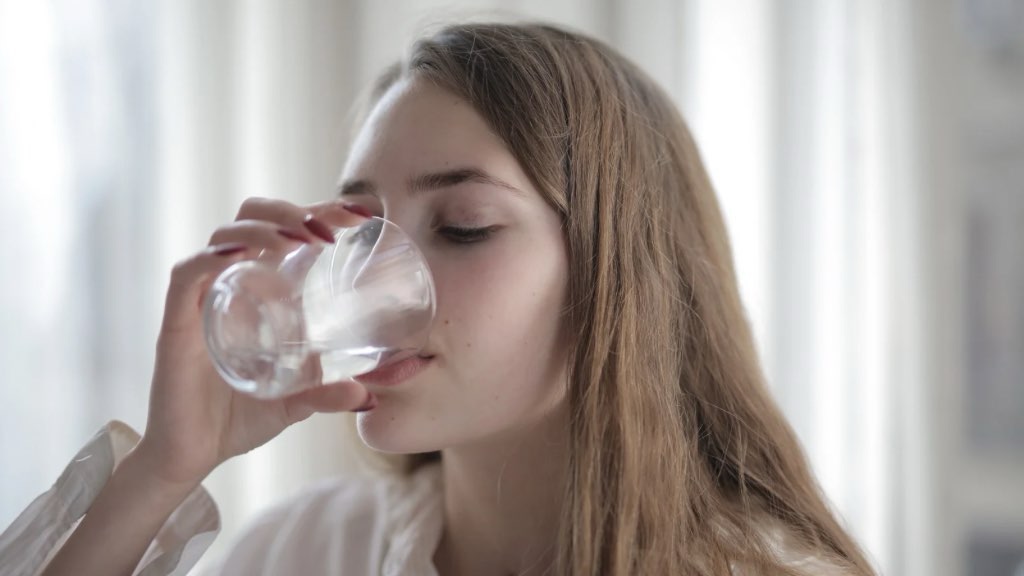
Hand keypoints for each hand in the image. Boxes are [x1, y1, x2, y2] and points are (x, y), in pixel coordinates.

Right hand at [135, 198, 373, 488]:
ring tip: (299, 240)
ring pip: (224, 236)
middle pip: (252, 217)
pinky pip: (188, 274)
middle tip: (330, 230)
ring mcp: (202, 299)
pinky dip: (213, 257)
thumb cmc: (239, 419)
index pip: (285, 230)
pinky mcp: (176, 322)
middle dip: (291, 210)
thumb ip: (328, 394)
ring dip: (264, 228)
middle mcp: (230, 284)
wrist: (192, 456)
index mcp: (259, 290)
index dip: (319, 211)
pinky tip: (242, 255)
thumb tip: (368, 395)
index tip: (359, 215)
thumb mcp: (296, 402)